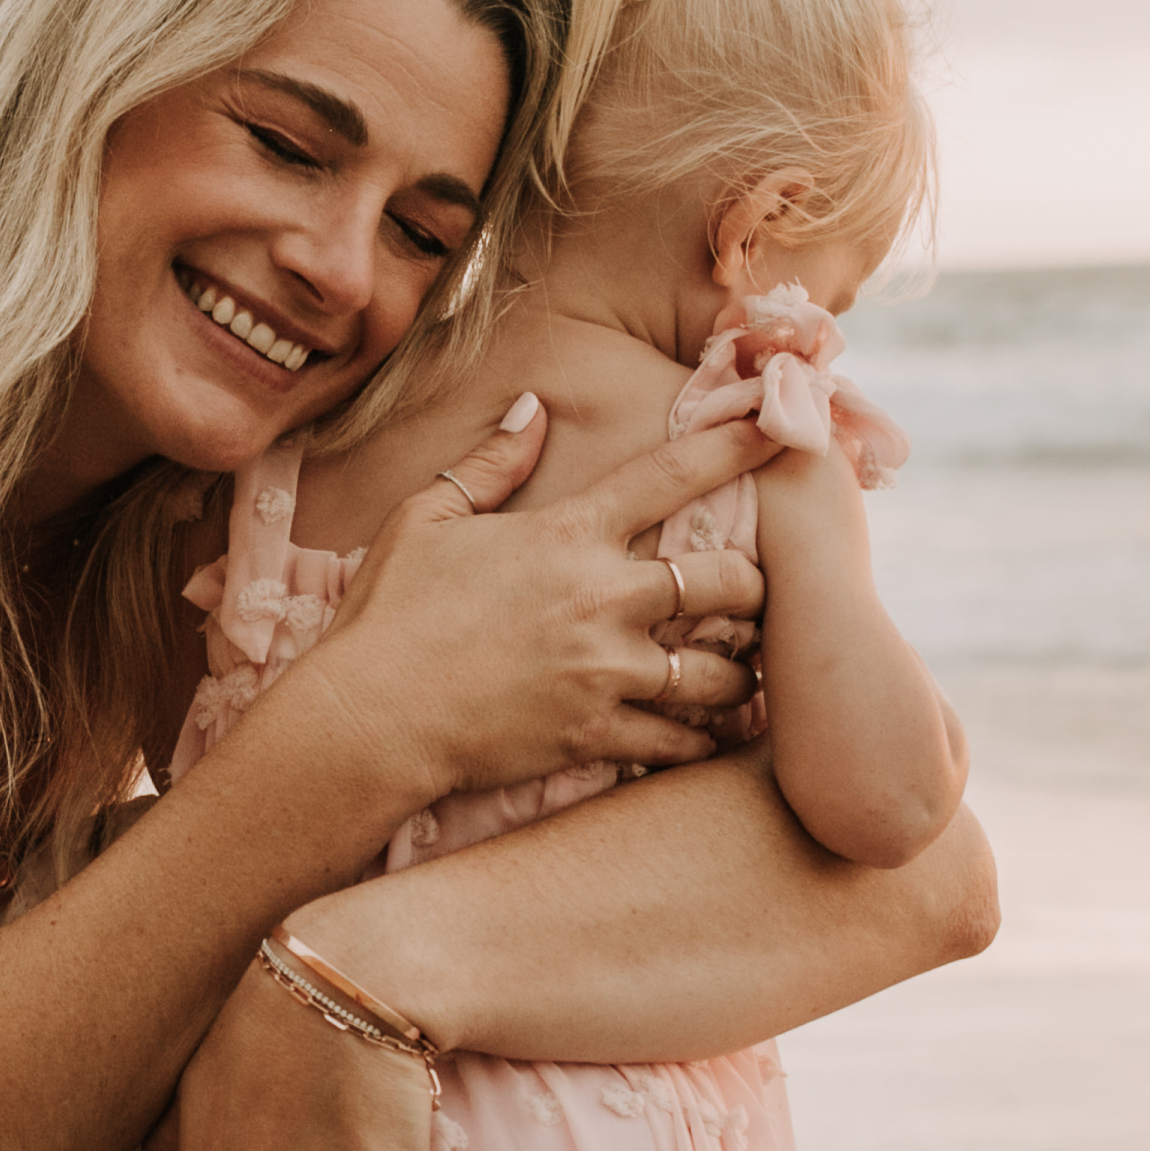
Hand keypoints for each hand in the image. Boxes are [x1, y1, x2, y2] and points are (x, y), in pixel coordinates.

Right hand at [301, 397, 776, 796]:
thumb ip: (490, 464)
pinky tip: (702, 736)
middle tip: (747, 598)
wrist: (368, 718)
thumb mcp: (425, 520)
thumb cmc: (388, 617)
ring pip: (720, 670)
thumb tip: (532, 409)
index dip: (735, 442)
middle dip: (752, 587)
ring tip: (735, 673)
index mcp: (567, 536)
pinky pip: (682, 741)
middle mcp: (602, 599)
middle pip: (729, 580)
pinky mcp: (597, 734)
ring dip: (736, 671)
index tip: (781, 423)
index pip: (671, 475)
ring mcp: (606, 672)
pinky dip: (700, 739)